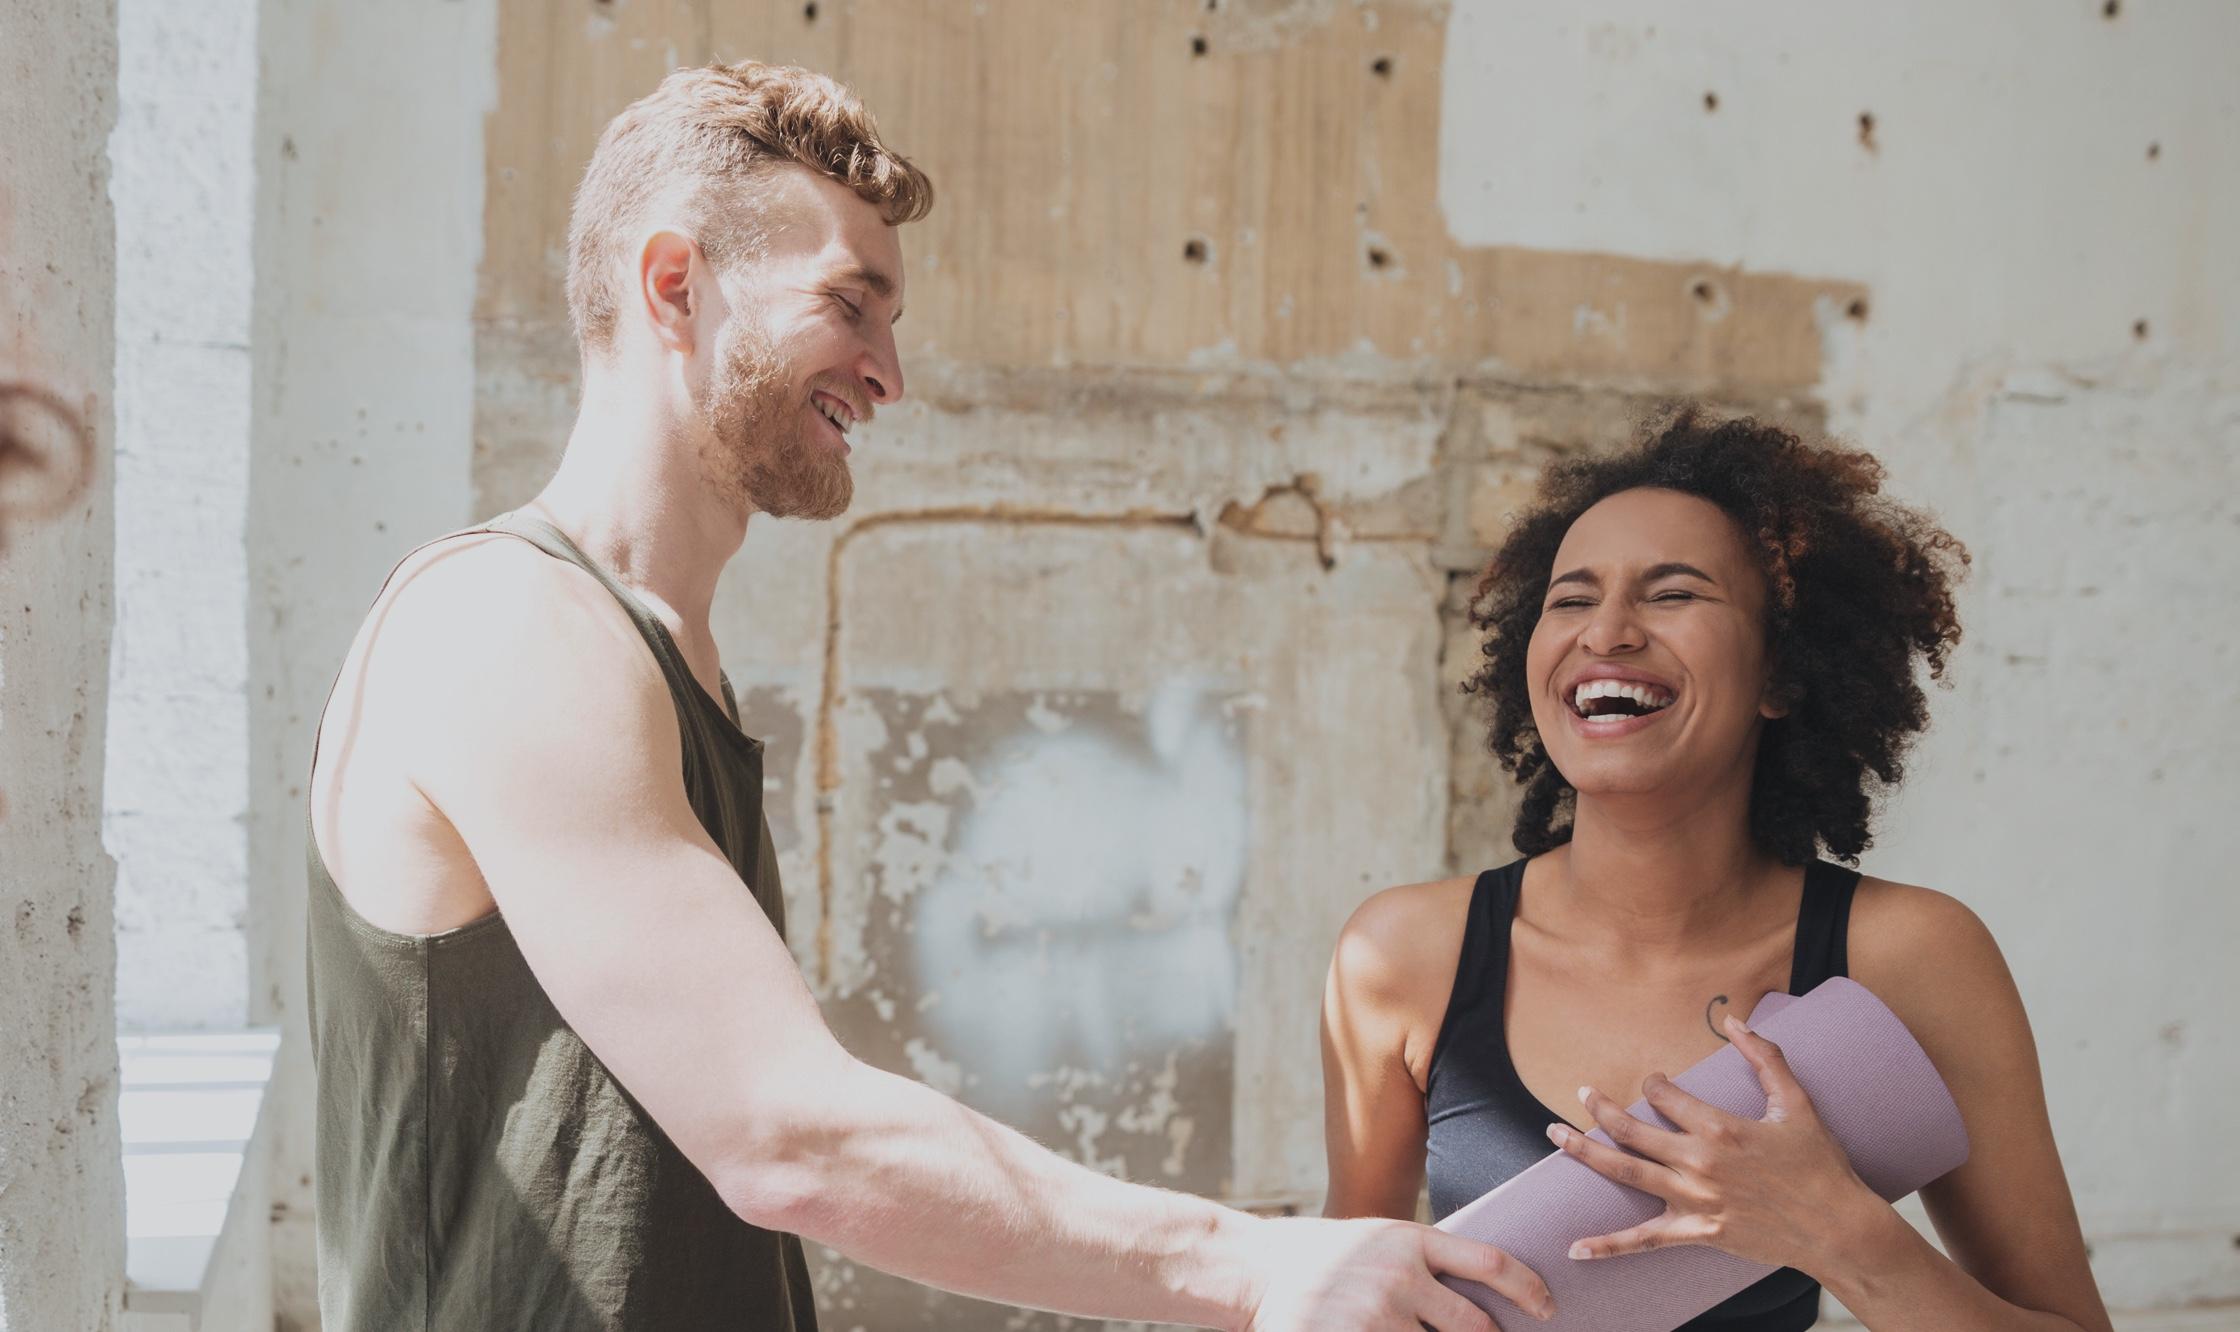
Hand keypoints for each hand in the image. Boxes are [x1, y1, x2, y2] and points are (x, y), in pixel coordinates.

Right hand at [1242, 1215, 1553, 1329]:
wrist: (1255, 1270)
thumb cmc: (1322, 1257)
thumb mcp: (1378, 1242)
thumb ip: (1426, 1264)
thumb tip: (1484, 1292)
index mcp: (1409, 1241)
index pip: (1490, 1263)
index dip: (1529, 1288)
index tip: (1549, 1308)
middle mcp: (1399, 1277)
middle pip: (1476, 1325)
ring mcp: (1377, 1316)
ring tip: (1415, 1329)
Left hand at [1547, 1014, 1884, 1272]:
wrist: (1839, 1227)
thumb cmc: (1820, 1164)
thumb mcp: (1796, 1103)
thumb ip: (1765, 1057)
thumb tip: (1737, 1019)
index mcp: (1720, 1128)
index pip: (1665, 1097)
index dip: (1654, 1085)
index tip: (1653, 1084)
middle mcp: (1700, 1163)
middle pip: (1632, 1130)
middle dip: (1600, 1109)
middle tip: (1581, 1093)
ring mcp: (1695, 1201)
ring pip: (1625, 1174)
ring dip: (1585, 1153)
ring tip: (1555, 1135)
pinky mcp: (1698, 1234)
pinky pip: (1643, 1240)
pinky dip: (1608, 1246)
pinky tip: (1574, 1248)